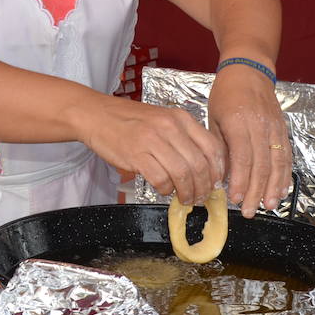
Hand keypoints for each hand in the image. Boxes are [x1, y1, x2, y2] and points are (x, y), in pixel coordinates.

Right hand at [73, 96, 223, 204]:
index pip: (212, 147)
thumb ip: (182, 137)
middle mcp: (170, 127)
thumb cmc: (128, 120)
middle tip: (201, 197)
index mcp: (180, 118)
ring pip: (182, 174)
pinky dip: (166, 190)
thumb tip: (203, 166)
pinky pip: (160, 179)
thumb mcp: (162, 119)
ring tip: (185, 199)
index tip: (216, 182)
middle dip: (204, 187)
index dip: (218, 170)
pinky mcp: (136, 155)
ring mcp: (152, 140)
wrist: (96, 115)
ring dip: (187, 192)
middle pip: (199, 164)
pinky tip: (164, 190)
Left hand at [208, 64, 290, 216]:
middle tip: (250, 211)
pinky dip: (285, 174)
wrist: (249, 71)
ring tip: (269, 206)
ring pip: (277, 162)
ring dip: (274, 187)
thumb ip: (219, 147)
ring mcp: (274, 128)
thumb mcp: (214, 118)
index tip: (236, 199)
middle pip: (261, 164)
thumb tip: (221, 177)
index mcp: (238, 122)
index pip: (242, 157)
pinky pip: (287, 155)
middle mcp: (260, 126)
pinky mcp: (283, 129)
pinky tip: (282, 189)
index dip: (241, 181)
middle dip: (256, 191)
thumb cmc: (226, 95)